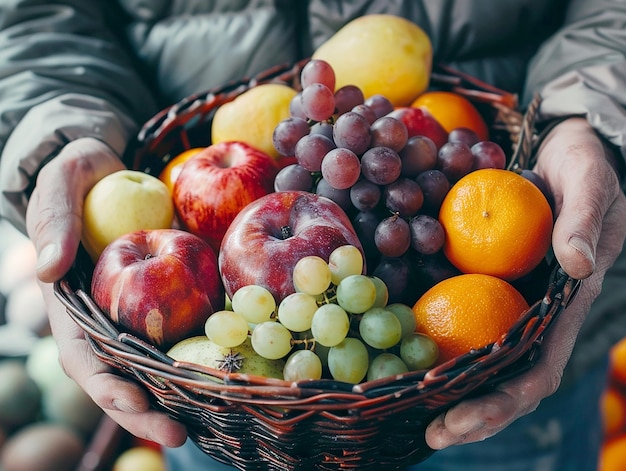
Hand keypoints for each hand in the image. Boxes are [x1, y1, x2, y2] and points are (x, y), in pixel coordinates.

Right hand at [26, 137, 187, 446]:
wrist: (116, 167)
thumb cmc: (82, 174)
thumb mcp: (63, 182)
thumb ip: (53, 218)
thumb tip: (51, 270)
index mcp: (73, 304)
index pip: (84, 356)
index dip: (104, 384)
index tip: (133, 402)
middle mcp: (107, 317)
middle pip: (123, 375)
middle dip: (146, 410)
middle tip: (180, 436)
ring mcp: (140, 311)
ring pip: (157, 364)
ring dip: (180, 396)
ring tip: (212, 420)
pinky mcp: (170, 298)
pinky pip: (186, 332)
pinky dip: (202, 357)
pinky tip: (229, 375)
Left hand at [425, 117, 625, 447]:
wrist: (558, 150)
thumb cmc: (585, 168)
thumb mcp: (591, 184)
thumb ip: (584, 221)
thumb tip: (578, 265)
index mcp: (563, 306)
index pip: (537, 369)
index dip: (502, 401)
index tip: (458, 421)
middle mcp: (531, 312)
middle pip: (502, 377)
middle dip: (468, 410)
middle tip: (427, 435)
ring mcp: (502, 297)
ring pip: (474, 353)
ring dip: (441, 384)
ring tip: (399, 404)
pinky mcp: (477, 277)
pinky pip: (451, 310)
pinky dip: (427, 334)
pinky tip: (391, 345)